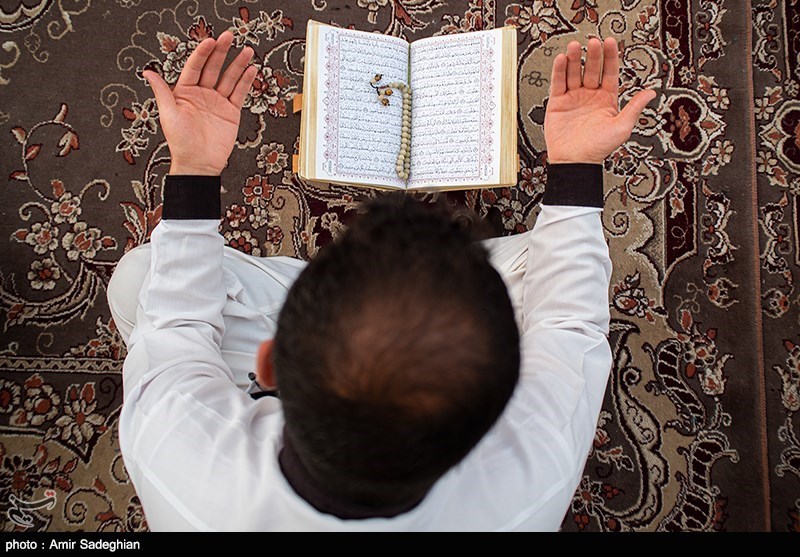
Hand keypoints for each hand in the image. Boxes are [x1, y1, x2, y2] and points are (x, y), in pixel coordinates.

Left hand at [142, 31, 257, 175]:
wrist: (198, 164)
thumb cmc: (180, 142)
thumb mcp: (168, 114)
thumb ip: (162, 91)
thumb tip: (148, 72)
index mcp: (185, 92)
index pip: (195, 66)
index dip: (202, 53)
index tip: (210, 41)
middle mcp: (202, 94)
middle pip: (213, 68)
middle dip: (222, 52)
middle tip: (229, 37)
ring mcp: (218, 102)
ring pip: (229, 78)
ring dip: (238, 64)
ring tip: (246, 51)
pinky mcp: (231, 112)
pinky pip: (239, 93)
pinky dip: (246, 81)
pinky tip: (251, 70)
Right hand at [544, 37, 655, 164]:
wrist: (575, 162)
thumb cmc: (598, 149)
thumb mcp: (622, 127)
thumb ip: (634, 108)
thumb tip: (651, 92)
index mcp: (607, 99)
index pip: (609, 72)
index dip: (610, 57)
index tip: (610, 42)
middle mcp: (590, 96)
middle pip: (592, 69)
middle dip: (593, 55)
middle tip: (593, 42)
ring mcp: (573, 98)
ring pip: (574, 73)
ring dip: (575, 59)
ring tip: (575, 46)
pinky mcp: (557, 103)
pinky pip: (558, 83)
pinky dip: (559, 71)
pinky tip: (562, 59)